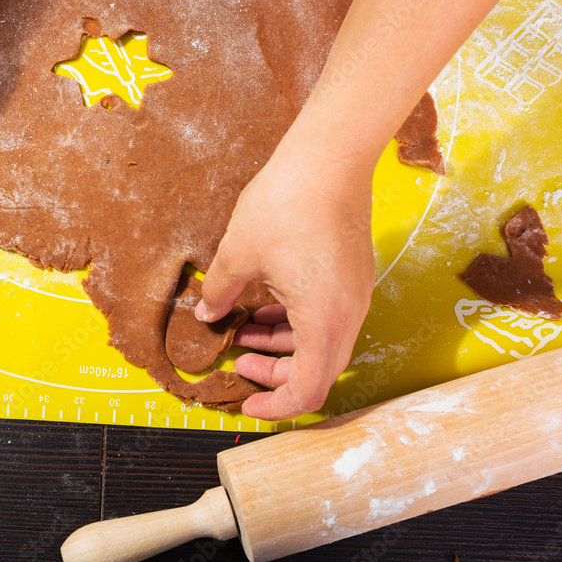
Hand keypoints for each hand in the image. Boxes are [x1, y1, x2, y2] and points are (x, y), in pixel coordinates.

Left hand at [196, 127, 375, 419]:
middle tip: (237, 360)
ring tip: (242, 329)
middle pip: (317, 371)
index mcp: (323, 320)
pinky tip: (264, 304)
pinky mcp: (353, 276)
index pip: (307, 390)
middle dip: (275, 374)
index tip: (246, 404)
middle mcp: (348, 314)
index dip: (275, 406)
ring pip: (321, 342)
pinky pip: (326, 317)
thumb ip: (220, 293)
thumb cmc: (287, 202)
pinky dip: (296, 322)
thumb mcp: (237, 253)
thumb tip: (206, 315)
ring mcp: (355, 294)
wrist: (330, 155)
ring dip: (282, 345)